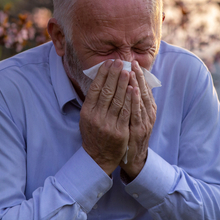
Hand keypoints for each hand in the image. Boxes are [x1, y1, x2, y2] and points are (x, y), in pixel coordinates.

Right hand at [79, 59, 132, 174]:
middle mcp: (96, 116)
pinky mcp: (119, 131)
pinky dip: (129, 99)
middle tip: (120, 62)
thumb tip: (100, 80)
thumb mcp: (87, 118)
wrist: (98, 157)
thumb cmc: (93, 134)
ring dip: (123, 84)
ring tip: (127, 71)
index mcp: (87, 111)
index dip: (103, 74)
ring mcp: (108, 124)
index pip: (95, 88)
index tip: (109, 63)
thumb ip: (93, 102)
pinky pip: (126, 112)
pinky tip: (132, 88)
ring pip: (117, 100)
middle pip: (106, 91)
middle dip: (114, 75)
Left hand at [120, 60, 156, 179]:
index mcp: (148, 108)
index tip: (133, 63)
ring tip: (131, 71)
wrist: (133, 158)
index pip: (144, 88)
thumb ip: (133, 102)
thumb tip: (129, 85)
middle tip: (132, 62)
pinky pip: (137, 112)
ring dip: (137, 85)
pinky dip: (135, 100)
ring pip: (141, 100)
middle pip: (144, 91)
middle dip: (138, 76)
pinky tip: (132, 90)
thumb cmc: (131, 134)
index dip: (139, 75)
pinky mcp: (140, 130)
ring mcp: (145, 121)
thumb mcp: (134, 116)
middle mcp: (148, 113)